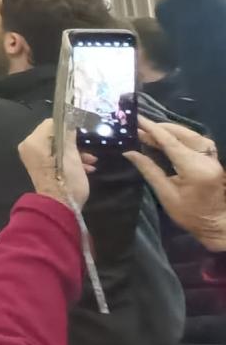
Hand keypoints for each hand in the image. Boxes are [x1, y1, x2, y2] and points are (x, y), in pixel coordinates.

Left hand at [18, 118, 89, 207]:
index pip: (50, 123)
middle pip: (54, 136)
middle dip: (73, 142)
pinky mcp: (41, 168)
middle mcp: (30, 148)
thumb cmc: (66, 179)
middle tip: (88, 147)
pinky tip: (86, 168)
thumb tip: (69, 122)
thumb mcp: (71, 155)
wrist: (60, 206)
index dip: (67, 125)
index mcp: (33, 141)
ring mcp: (35, 159)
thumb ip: (69, 136)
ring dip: (75, 152)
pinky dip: (69, 160)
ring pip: (57, 148)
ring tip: (91, 161)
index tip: (82, 131)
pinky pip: (55, 158)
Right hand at [126, 118, 225, 250]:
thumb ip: (149, 170)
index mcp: (194, 169)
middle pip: (184, 135)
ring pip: (193, 136)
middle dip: (162, 128)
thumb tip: (129, 152)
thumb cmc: (189, 215)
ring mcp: (213, 159)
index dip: (153, 129)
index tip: (137, 119)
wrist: (215, 225)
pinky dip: (184, 136)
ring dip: (173, 130)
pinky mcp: (213, 161)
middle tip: (141, 125)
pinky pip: (199, 142)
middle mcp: (207, 160)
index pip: (171, 142)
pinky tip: (172, 138)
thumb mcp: (166, 194)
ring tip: (154, 130)